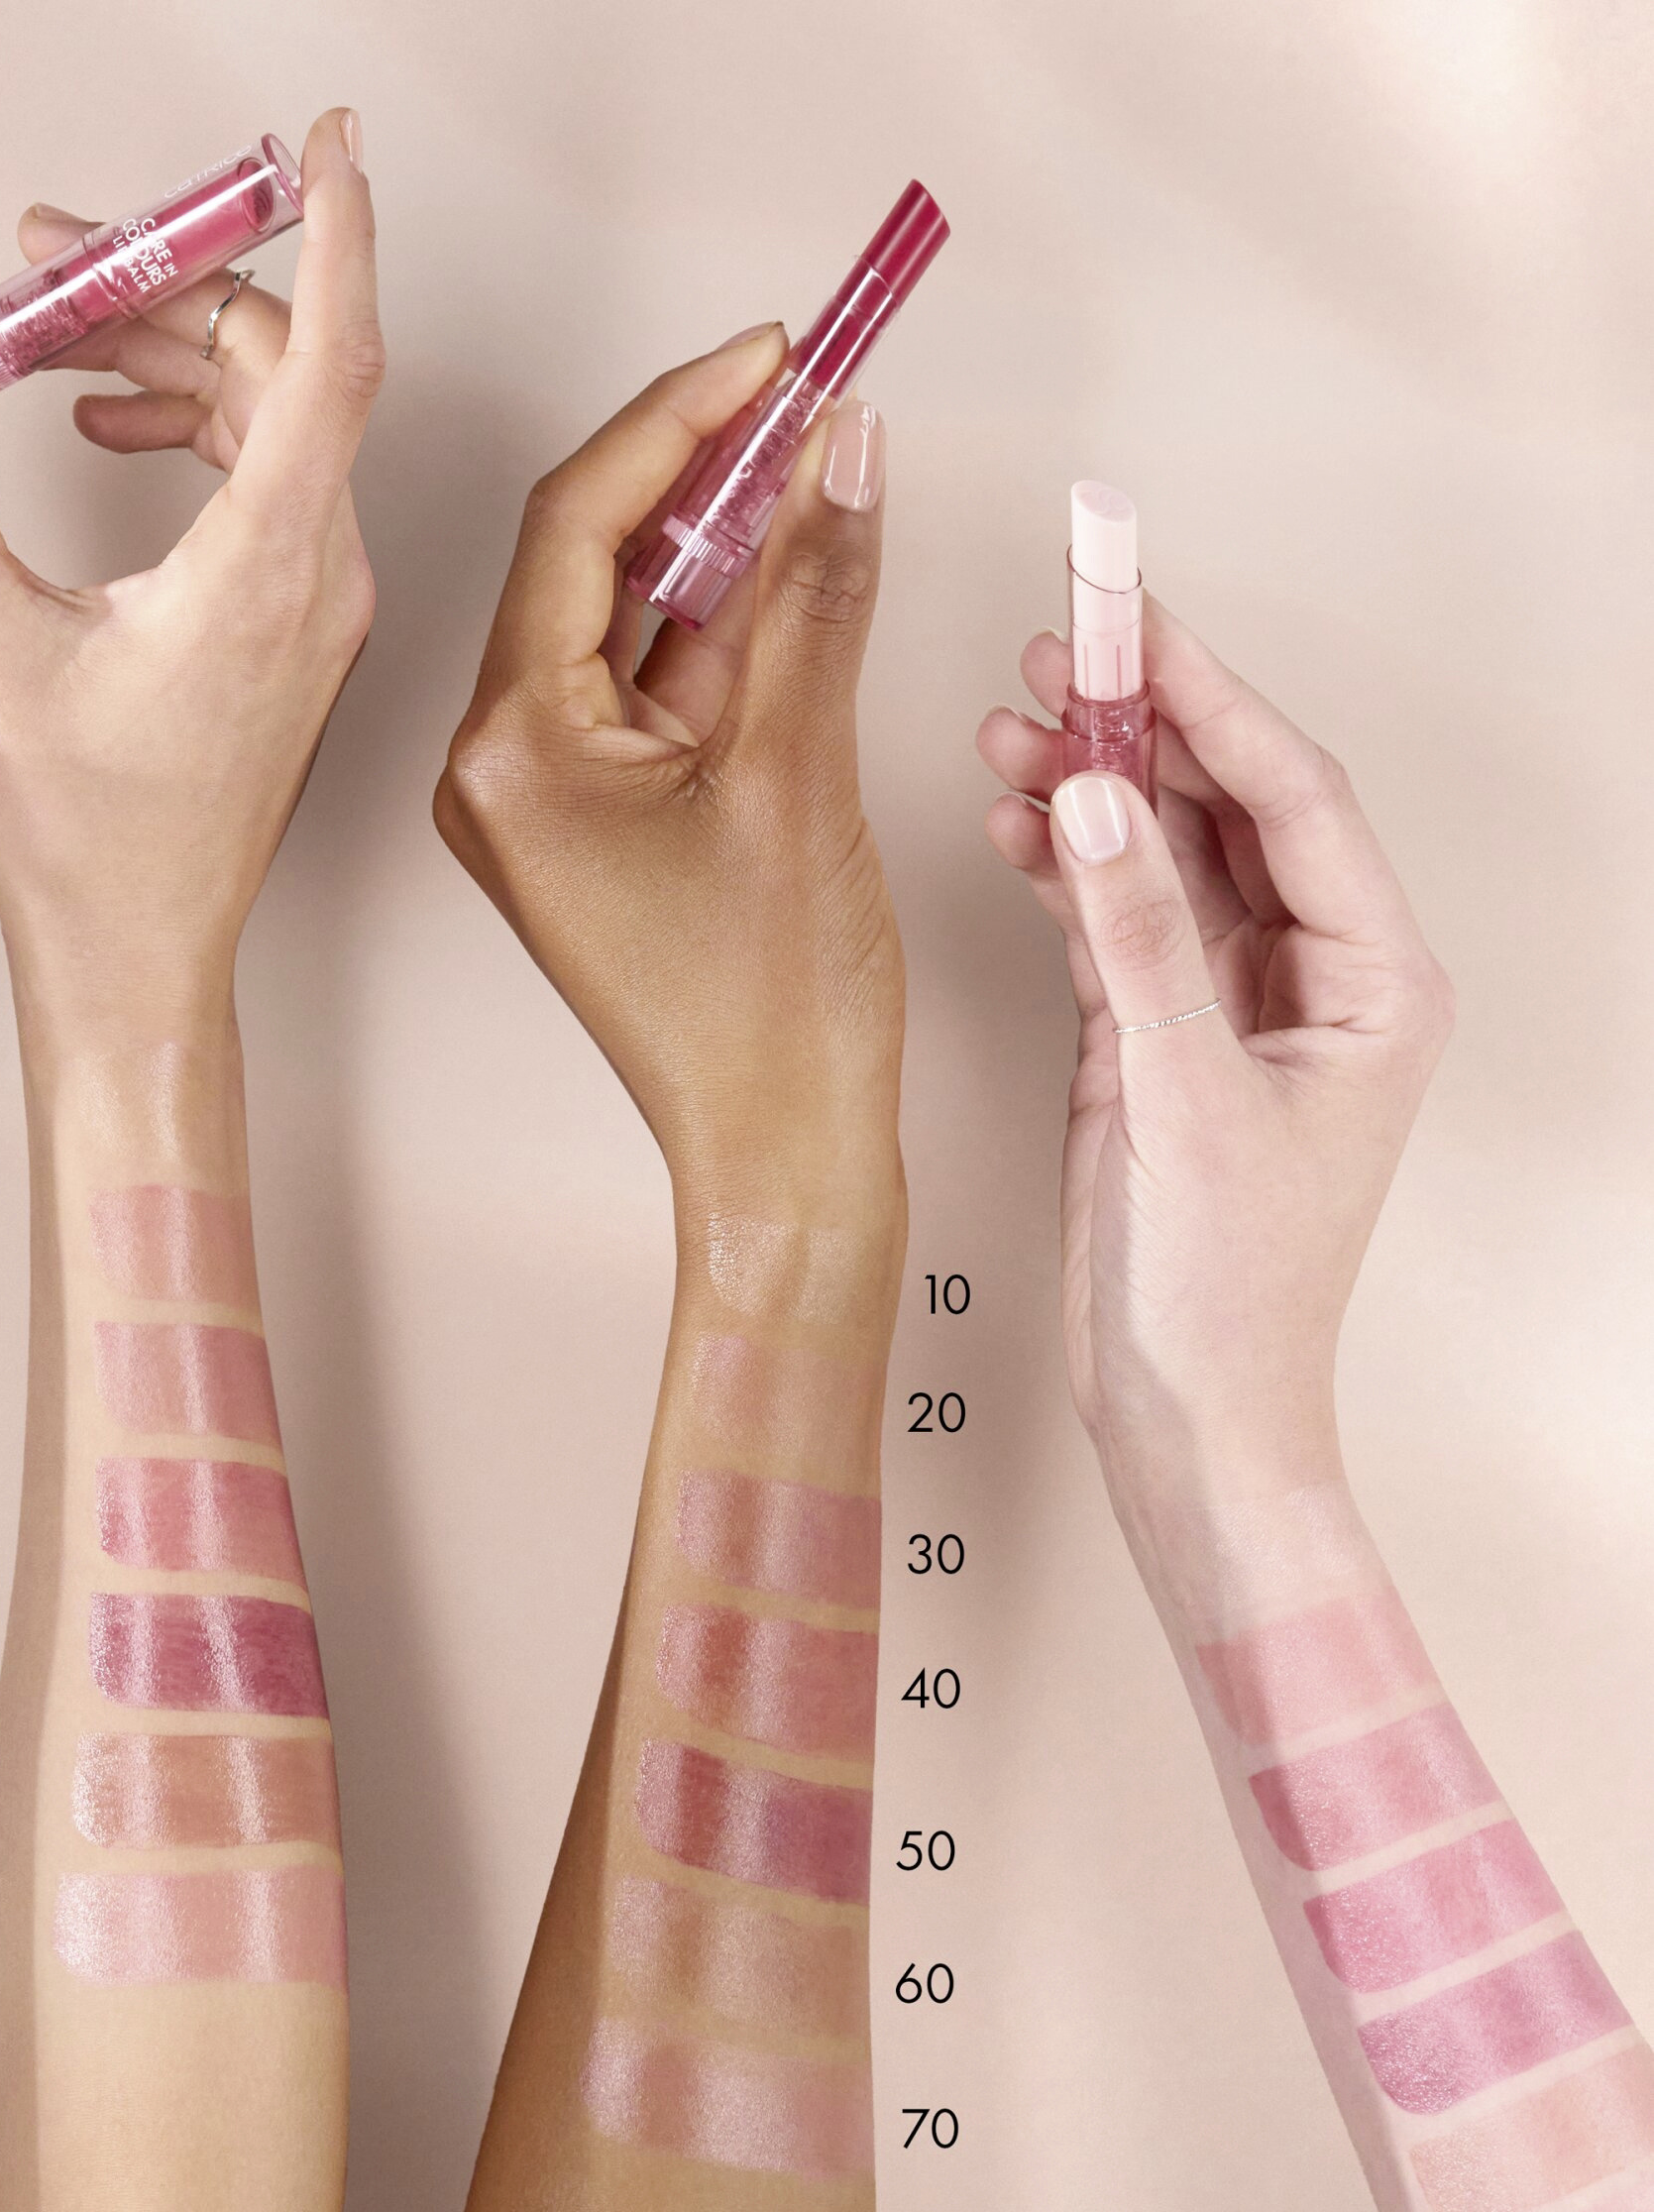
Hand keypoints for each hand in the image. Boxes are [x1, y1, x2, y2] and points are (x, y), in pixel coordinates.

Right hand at [0, 108, 380, 1046]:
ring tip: (53, 345)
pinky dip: (196, 433)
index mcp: (268, 566)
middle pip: (279, 369)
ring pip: (274, 424)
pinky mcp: (298, 631)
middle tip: (50, 262)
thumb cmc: (83, 837)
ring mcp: (320, 606)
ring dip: (170, 362)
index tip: (324, 142)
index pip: (329, 354)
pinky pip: (270, 484)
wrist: (136, 952)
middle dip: (164, 293)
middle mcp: (320, 576)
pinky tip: (111, 430)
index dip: (335, 230)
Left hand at [433, 334, 901, 1205]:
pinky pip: (655, 691)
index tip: (774, 357)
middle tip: (809, 397)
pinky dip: (725, 630)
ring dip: (725, 544)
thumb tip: (840, 447)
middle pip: (594, 563)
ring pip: (633, 623)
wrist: (782, 1157)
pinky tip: (799, 571)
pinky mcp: (601, 825)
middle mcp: (503, 769)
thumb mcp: (798, 771)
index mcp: (510, 752)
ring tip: (822, 466)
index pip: (576, 526)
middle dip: (705, 472)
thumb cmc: (768, 1018)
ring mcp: (549, 800)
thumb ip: (814, 590)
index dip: (680, 419)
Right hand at [975, 607, 1453, 1499]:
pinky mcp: (1158, 1038)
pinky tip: (1015, 822)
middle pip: (1229, 807)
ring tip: (1011, 727)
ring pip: (1163, 854)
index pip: (1293, 799)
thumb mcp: (1182, 1096)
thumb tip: (1088, 799)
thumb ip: (1135, 937)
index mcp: (1376, 983)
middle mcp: (1314, 978)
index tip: (1129, 625)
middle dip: (1141, 728)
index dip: (1206, 702)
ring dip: (1089, 791)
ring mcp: (1232, 1004)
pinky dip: (1063, 870)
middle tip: (1059, 648)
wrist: (1184, 1411)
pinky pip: (1114, 918)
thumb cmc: (1228, 1289)